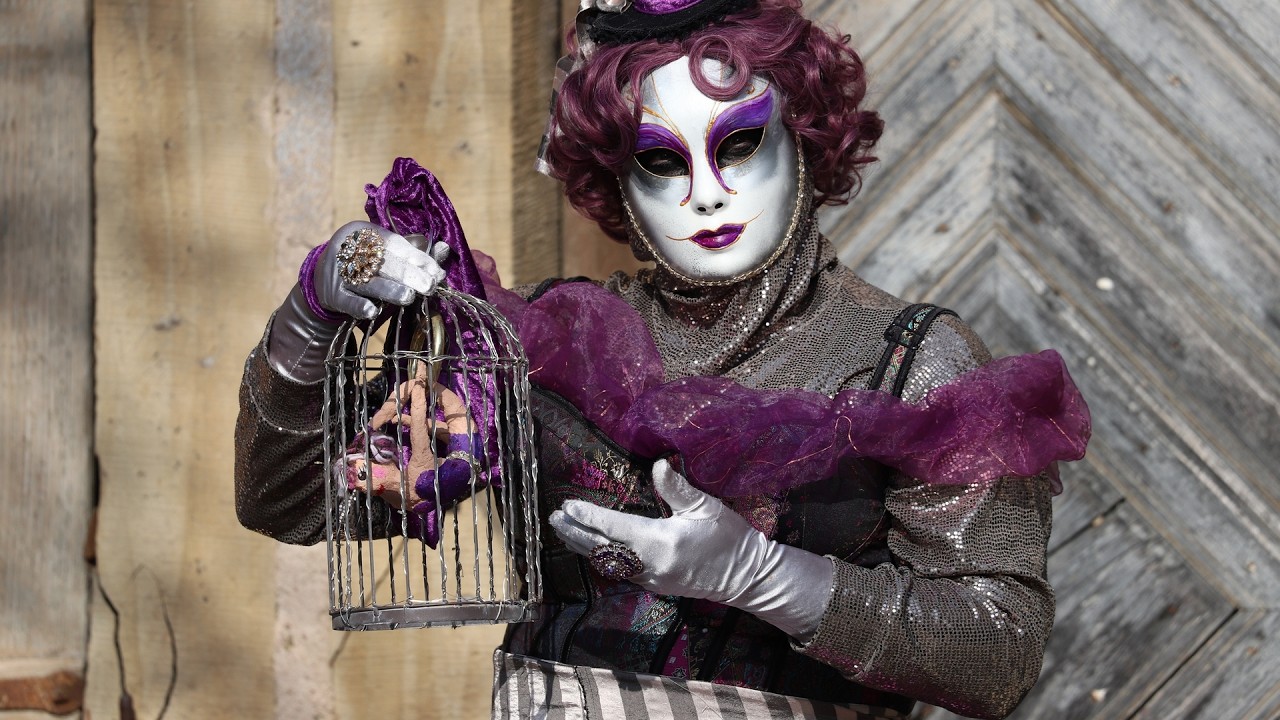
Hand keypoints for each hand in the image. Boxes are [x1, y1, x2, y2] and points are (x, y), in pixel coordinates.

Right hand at [313, 221, 449, 320]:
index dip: (417, 258)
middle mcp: (347, 248)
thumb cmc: (366, 264)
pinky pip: (346, 301)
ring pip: (366, 281)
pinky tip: (373, 312)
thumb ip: (414, 252)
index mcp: (362, 232)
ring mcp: (337, 272)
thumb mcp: (386, 254)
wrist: (324, 281)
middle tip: (429, 286)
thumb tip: (445, 248)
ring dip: (389, 290)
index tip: (437, 272)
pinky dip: (359, 306)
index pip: (394, 243)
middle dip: (408, 274)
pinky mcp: (331, 294)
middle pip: (382, 262)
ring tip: (409, 297)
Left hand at [548, 459, 833, 638]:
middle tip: (553, 518)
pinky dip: (601, 556)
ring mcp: (650, 578)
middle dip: (576, 532)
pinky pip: (620, 569)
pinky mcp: (655, 584)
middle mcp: (650, 564)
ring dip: (584, 545)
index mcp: (660, 542)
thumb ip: (678, 488)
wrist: (747, 576)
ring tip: (563, 530)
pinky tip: (591, 547)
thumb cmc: (729, 538)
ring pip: (607, 561)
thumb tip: (658, 464)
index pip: (615, 527)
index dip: (589, 516)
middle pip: (602, 547)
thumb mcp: (707, 507)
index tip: (567, 506)